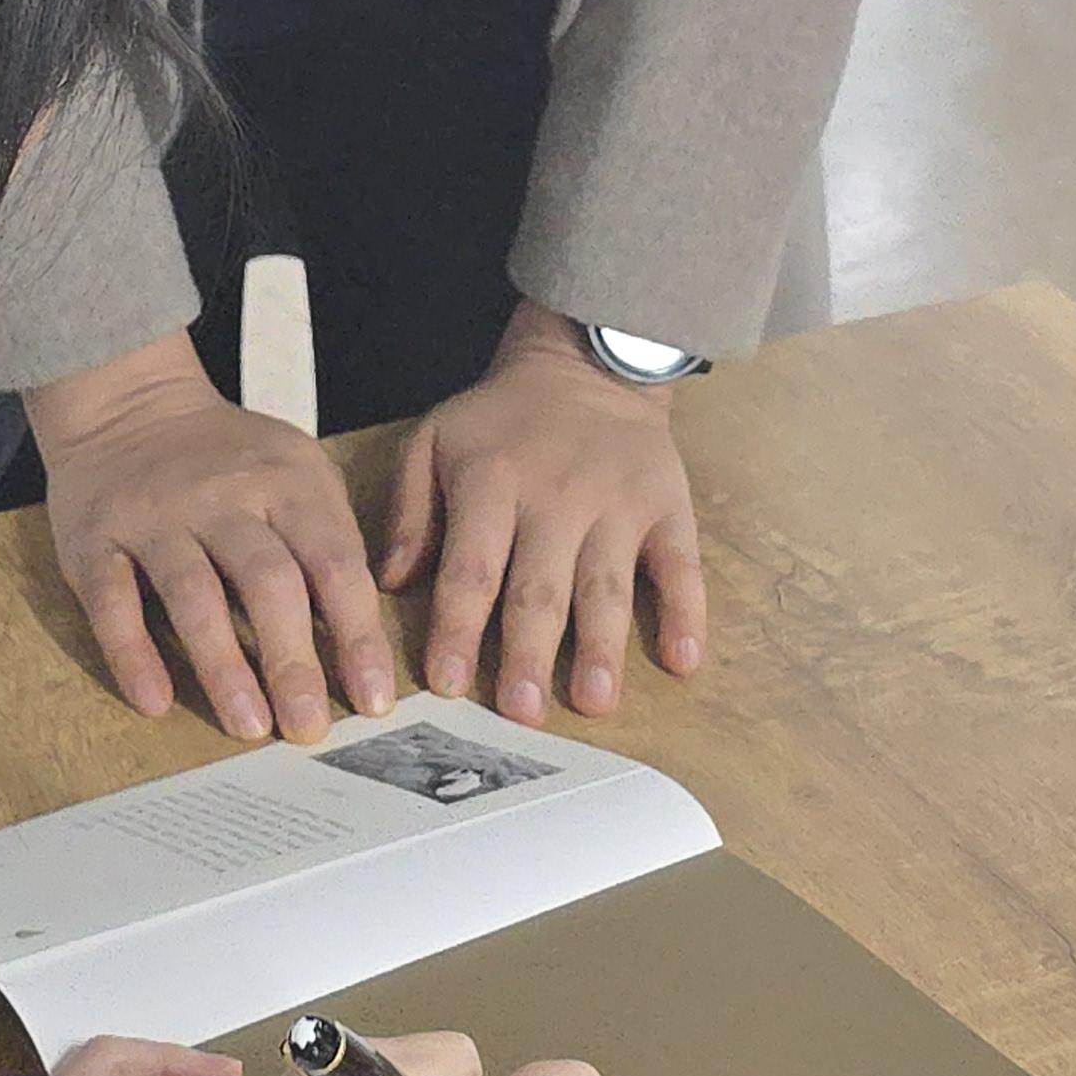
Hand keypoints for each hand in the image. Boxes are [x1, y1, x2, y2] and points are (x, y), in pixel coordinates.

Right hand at [30, 333, 396, 741]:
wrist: (129, 404)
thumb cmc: (228, 458)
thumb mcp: (296, 471)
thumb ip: (329, 539)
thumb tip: (361, 639)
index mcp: (286, 481)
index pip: (333, 562)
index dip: (356, 634)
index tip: (373, 697)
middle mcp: (222, 496)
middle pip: (267, 582)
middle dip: (293, 661)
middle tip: (309, 728)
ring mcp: (155, 516)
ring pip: (193, 595)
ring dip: (223, 666)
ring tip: (249, 726)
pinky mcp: (96, 539)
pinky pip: (112, 602)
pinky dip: (133, 654)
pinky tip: (155, 702)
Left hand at [382, 305, 706, 725]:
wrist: (587, 362)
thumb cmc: (500, 419)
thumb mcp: (434, 440)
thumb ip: (409, 510)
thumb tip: (391, 584)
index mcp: (491, 481)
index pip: (471, 566)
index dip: (457, 627)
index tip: (446, 684)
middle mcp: (555, 495)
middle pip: (539, 586)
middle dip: (529, 653)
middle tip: (522, 714)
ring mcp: (617, 502)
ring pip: (606, 584)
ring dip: (601, 646)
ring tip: (594, 701)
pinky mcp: (667, 505)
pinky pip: (680, 564)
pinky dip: (685, 612)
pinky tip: (682, 659)